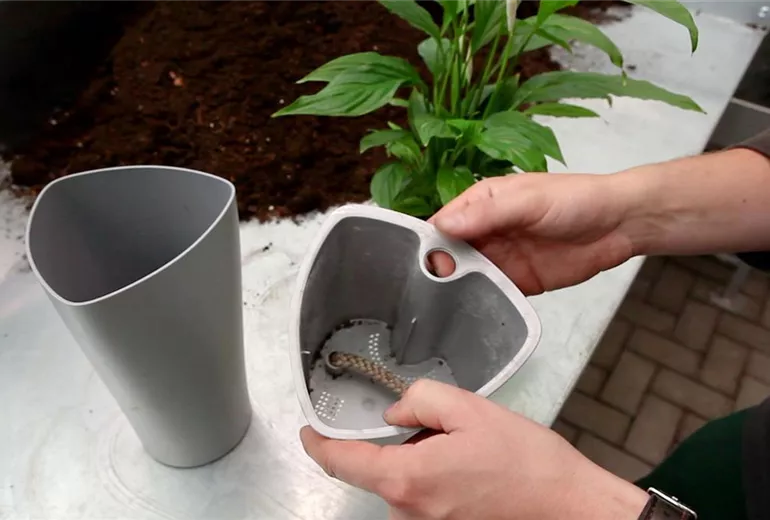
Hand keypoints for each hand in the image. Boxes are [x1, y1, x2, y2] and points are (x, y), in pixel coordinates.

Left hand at [300, 379, 646, 519]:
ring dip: (420, 457)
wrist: (568, 506)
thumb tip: (394, 414)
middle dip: (398, 441)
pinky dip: (433, 473)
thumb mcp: (469, 409)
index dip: (319, 444)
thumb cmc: (524, 460)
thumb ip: (419, 401)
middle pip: (379, 468)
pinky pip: (423, 495)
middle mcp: (409, 512)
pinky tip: (472, 464)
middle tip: (443, 424)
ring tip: (468, 445)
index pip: (341, 463)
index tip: (309, 429)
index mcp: (407, 480)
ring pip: (404, 480)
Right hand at [428, 173, 637, 294]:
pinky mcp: (517, 282)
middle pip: (449, 253)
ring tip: (436, 307)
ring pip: (465, 276)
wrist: (619, 225)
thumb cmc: (574, 200)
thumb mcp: (528, 200)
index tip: (413, 263)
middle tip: (425, 291)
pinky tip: (465, 314)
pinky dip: (478, 302)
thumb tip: (443, 224)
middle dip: (436, 270)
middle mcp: (485, 231)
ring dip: (453, 289)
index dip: (427, 242)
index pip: (443, 222)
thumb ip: (487, 213)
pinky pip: (490, 294)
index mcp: (481, 204)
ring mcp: (500, 259)